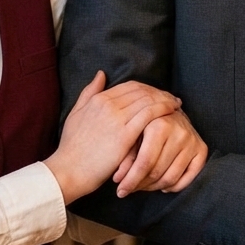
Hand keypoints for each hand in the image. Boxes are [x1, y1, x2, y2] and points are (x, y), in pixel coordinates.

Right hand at [45, 72, 181, 204]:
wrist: (69, 170)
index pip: (129, 86)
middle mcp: (108, 104)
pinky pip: (149, 114)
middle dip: (158, 92)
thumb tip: (101, 74)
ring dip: (165, 99)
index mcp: (98, 99)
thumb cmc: (72, 147)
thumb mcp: (76, 113)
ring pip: (147, 99)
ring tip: (175, 104)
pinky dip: (163, 109)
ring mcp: (116, 118)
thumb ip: (89, 92)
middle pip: (141, 90)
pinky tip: (172, 112)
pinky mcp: (125, 134)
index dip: (146, 88)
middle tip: (171, 98)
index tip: (157, 94)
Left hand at [112, 110, 207, 197]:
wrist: (171, 111)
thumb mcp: (133, 135)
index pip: (145, 162)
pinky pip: (189, 178)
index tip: (120, 191)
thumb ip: (125, 155)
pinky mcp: (202, 149)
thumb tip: (118, 179)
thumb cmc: (146, 125)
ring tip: (143, 187)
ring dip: (155, 187)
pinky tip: (162, 185)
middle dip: (140, 185)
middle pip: (157, 172)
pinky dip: (174, 187)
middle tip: (129, 189)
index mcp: (159, 125)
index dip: (131, 180)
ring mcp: (192, 141)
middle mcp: (179, 132)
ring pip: (171, 177)